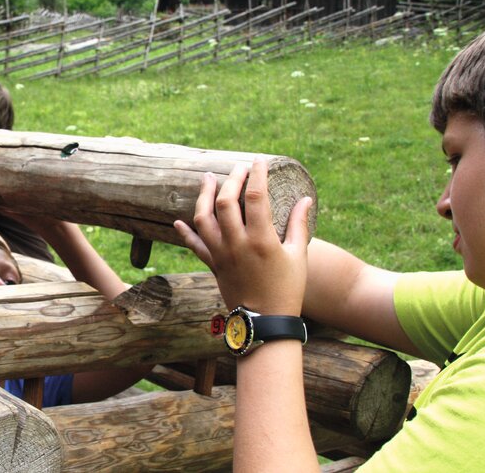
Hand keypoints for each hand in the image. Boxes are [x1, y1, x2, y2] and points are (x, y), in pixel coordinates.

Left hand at [173, 159, 312, 315]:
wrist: (266, 323)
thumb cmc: (288, 289)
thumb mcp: (299, 256)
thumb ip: (299, 225)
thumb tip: (306, 199)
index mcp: (262, 240)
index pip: (255, 196)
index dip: (256, 175)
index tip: (259, 161)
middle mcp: (237, 244)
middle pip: (225, 202)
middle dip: (231, 179)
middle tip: (238, 167)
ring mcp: (221, 254)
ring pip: (203, 218)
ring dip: (203, 196)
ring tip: (208, 179)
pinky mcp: (212, 265)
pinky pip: (194, 245)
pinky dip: (185, 232)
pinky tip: (178, 221)